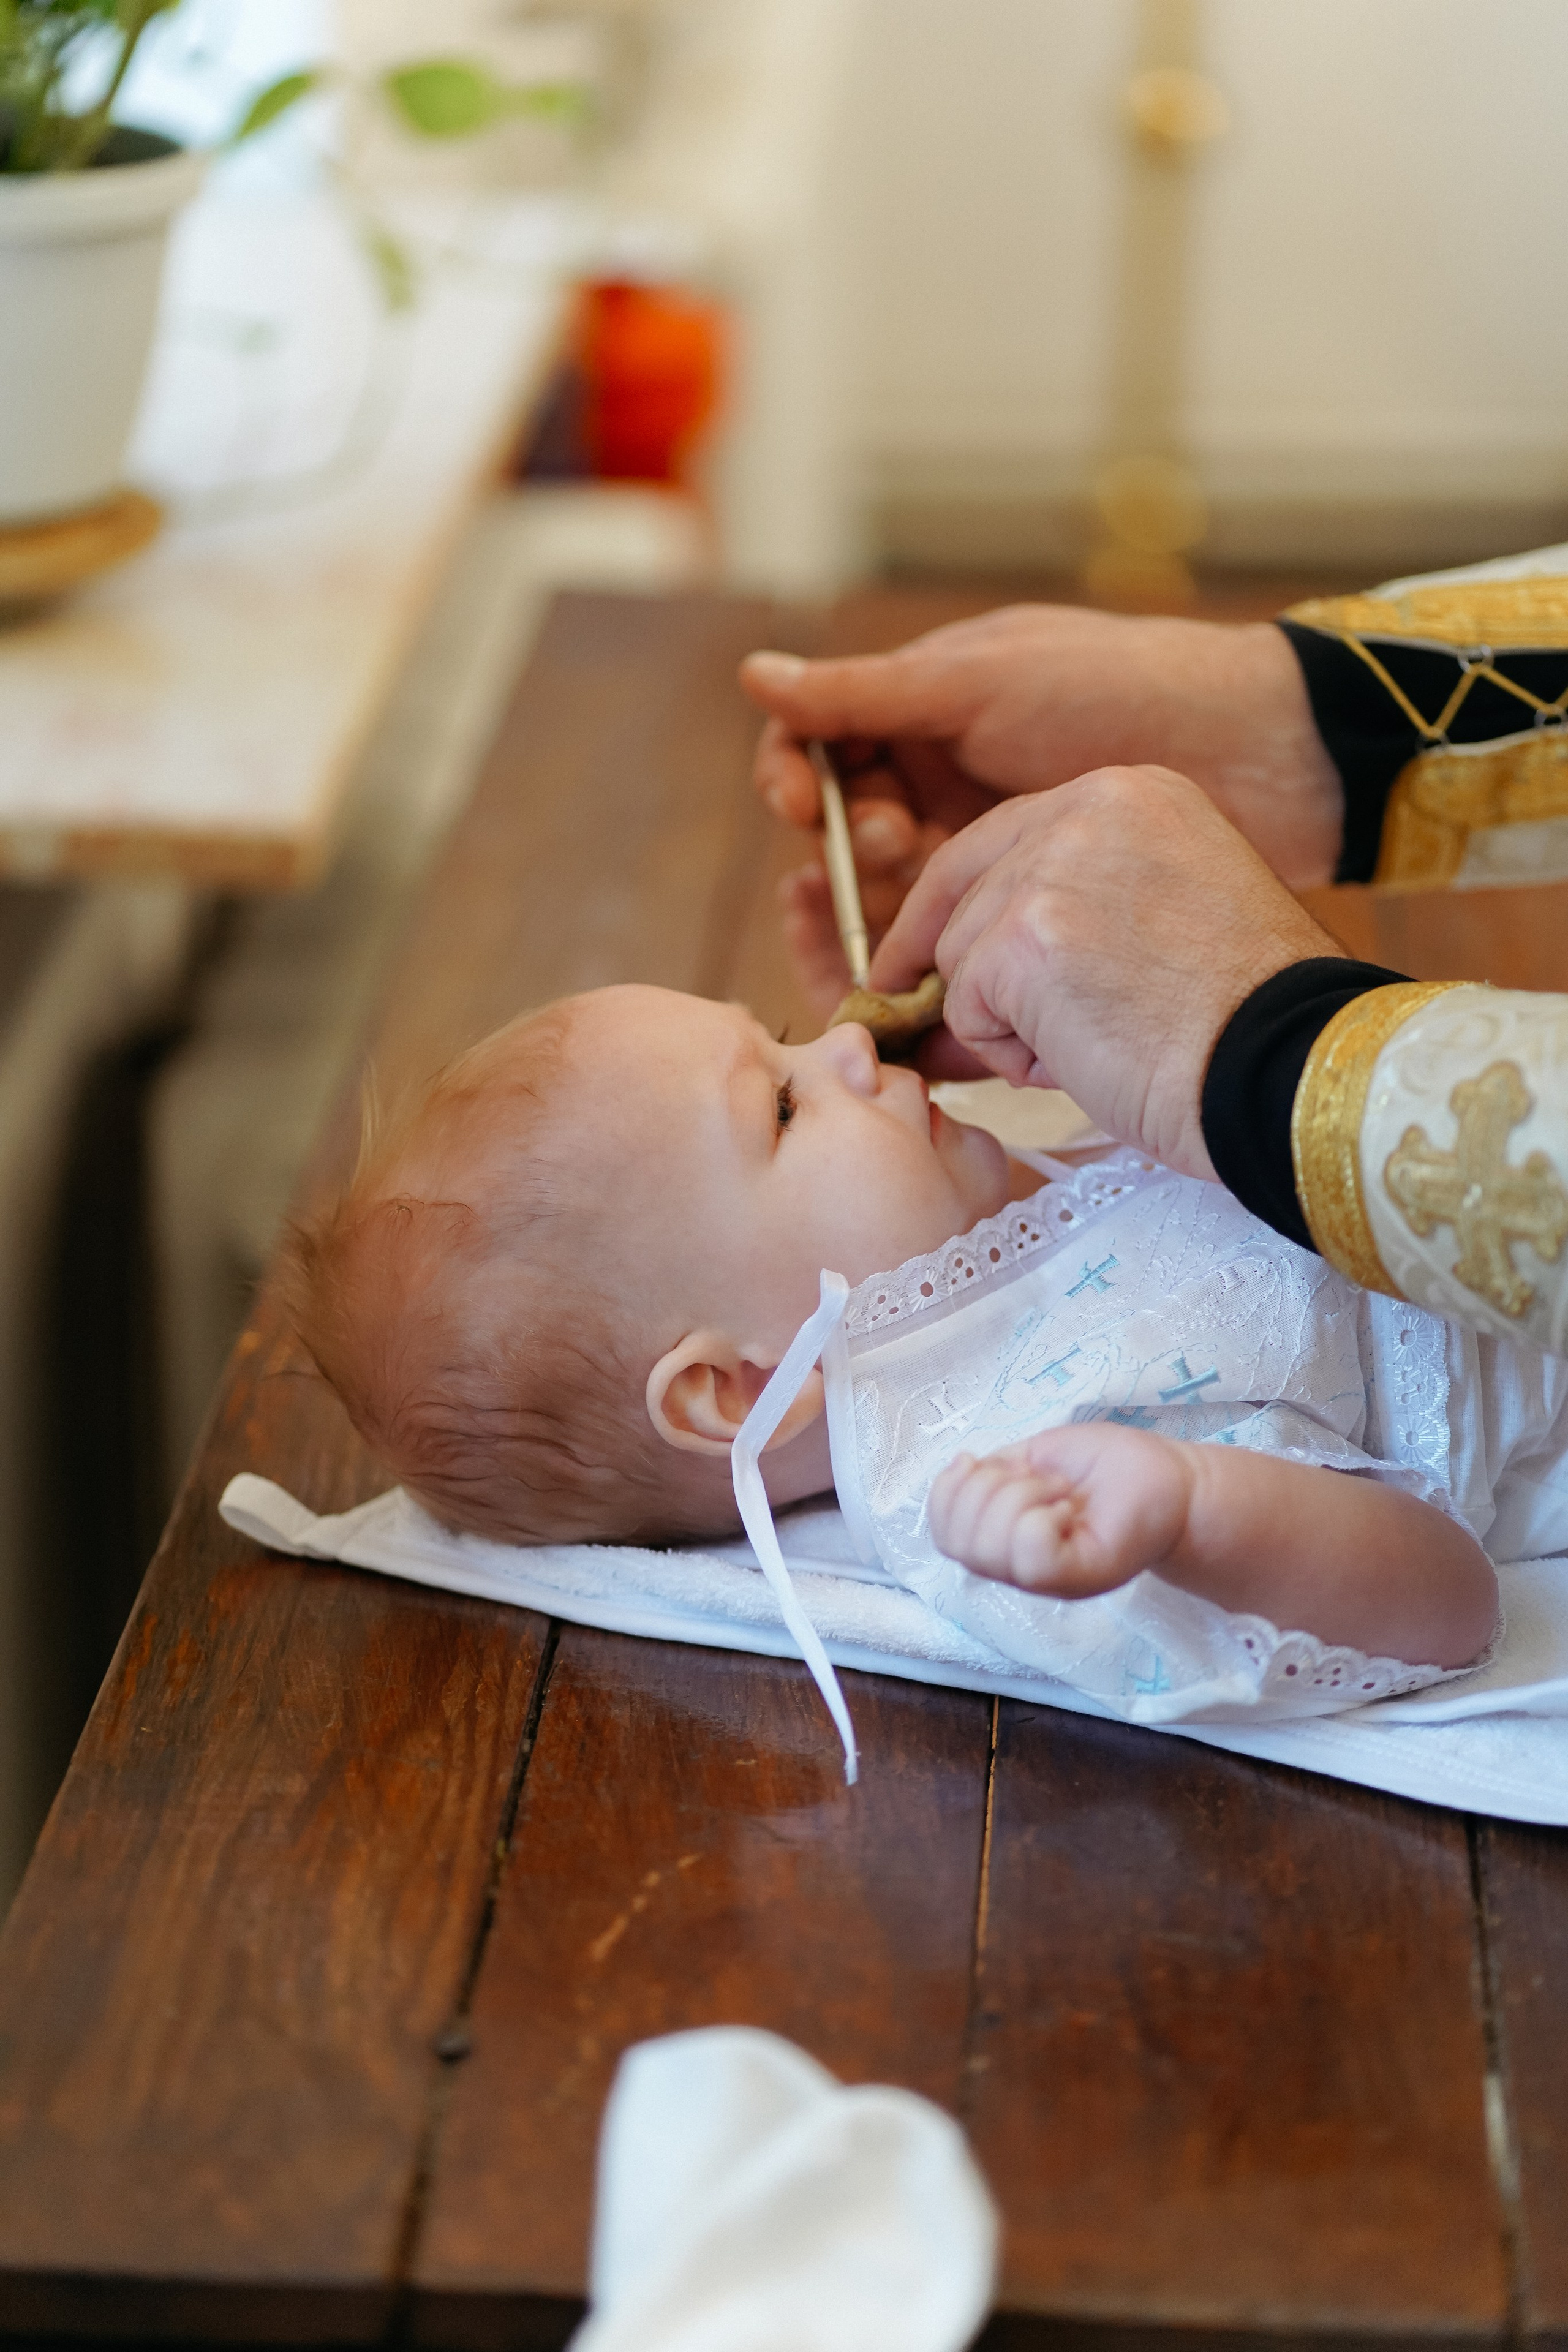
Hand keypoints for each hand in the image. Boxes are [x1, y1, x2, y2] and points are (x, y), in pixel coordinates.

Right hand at [742, 605, 1342, 1019]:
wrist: (1255, 753)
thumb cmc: (1118, 688)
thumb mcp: (981, 683)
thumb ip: (866, 695)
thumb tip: (754, 677)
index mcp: (929, 707)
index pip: (825, 748)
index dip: (799, 779)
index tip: (802, 808)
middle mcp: (950, 776)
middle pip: (853, 830)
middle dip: (854, 844)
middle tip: (896, 846)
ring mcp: (991, 843)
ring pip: (897, 893)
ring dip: (886, 902)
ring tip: (921, 885)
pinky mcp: (1030, 905)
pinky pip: (955, 937)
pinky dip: (935, 953)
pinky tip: (932, 965)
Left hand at [868, 765, 1342, 1177]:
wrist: (1285, 1069)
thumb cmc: (1244, 1022)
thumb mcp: (1167, 919)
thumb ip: (1076, 913)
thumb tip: (958, 973)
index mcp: (1134, 794)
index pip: (1003, 836)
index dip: (955, 903)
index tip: (918, 955)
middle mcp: (1089, 810)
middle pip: (966, 890)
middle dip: (955, 970)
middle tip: (934, 1032)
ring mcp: (1051, 869)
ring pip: (960, 955)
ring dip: (1003, 1022)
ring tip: (1086, 1050)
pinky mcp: (1022, 939)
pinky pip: (968, 1008)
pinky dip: (1007, 1054)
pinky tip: (1077, 1062)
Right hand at [928, 1424, 1191, 1600]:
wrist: (1175, 1481)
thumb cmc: (1112, 1465)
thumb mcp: (1036, 1456)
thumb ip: (995, 1473)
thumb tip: (959, 1472)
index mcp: (1005, 1537)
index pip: (942, 1532)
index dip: (949, 1490)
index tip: (985, 1461)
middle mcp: (1019, 1567)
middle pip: (957, 1543)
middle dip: (986, 1490)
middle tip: (1041, 1479)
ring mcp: (1047, 1578)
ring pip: (988, 1549)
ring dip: (1017, 1498)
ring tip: (1061, 1492)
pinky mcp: (1078, 1577)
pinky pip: (1030, 1555)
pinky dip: (1040, 1517)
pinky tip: (1070, 1508)